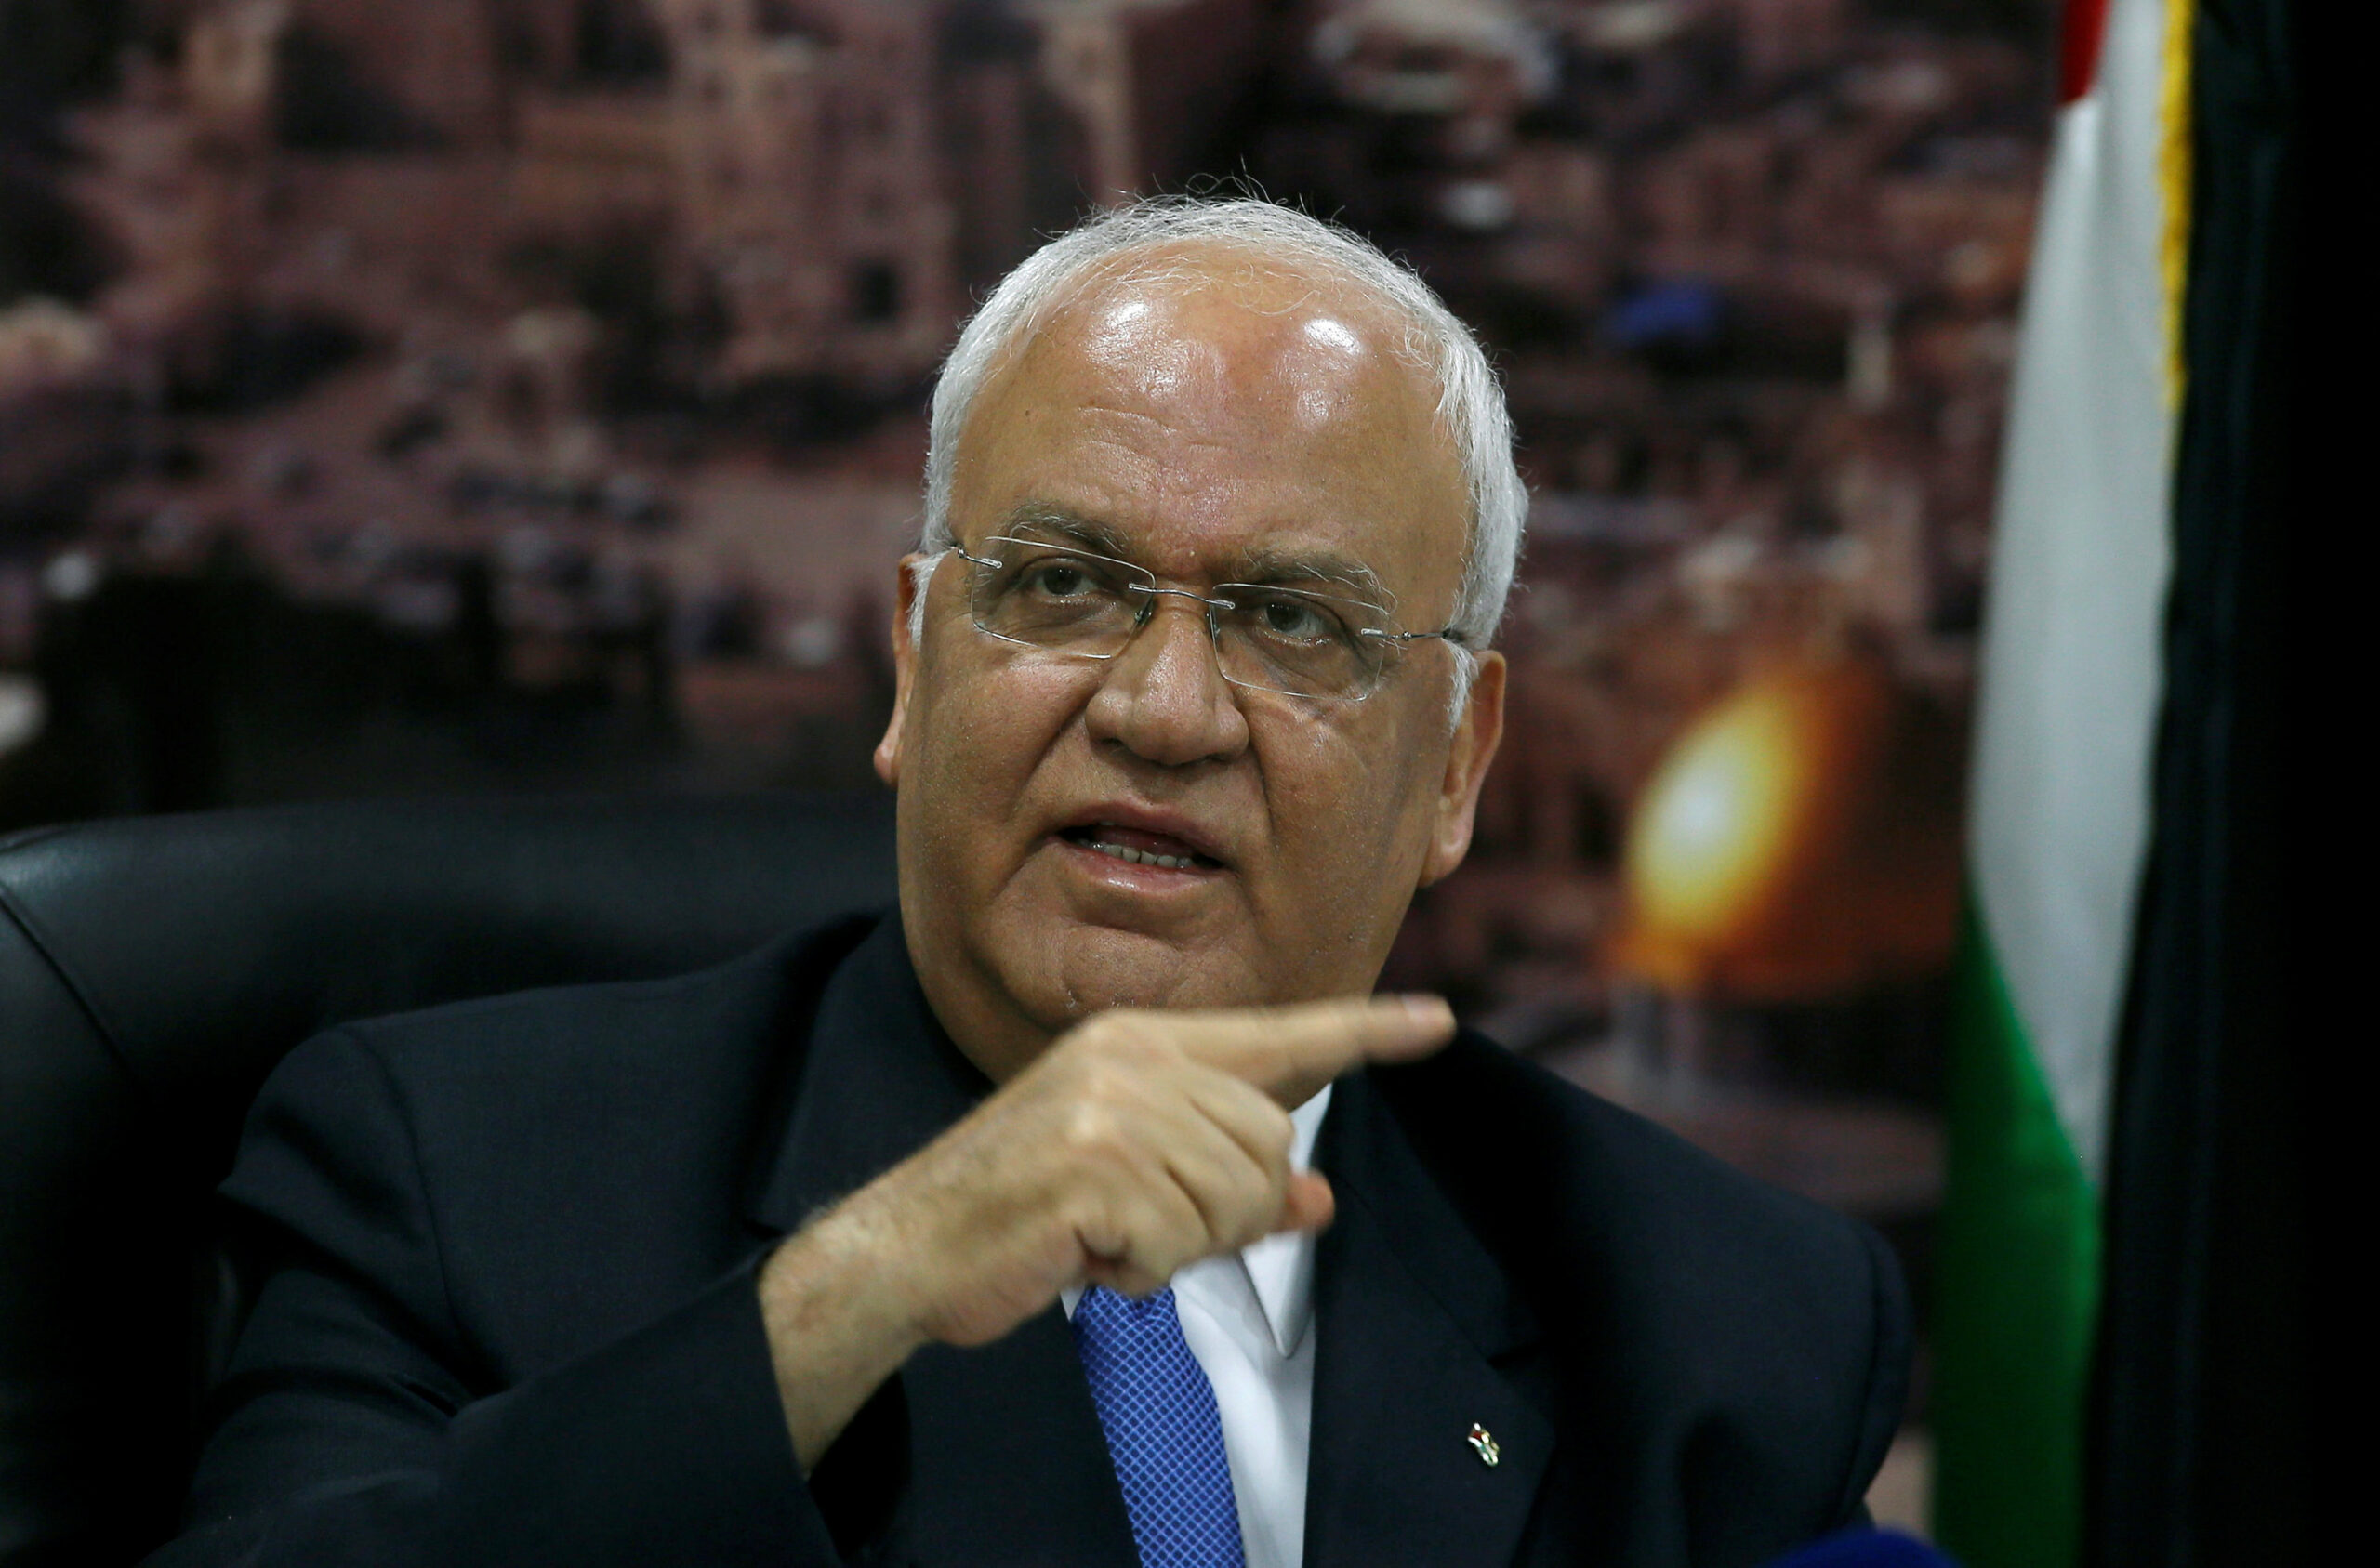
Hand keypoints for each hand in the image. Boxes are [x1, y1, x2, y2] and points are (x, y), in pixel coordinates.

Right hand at [756, 995, 1453, 1464]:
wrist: (909, 1245)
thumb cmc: (1024, 1213)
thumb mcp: (1139, 1189)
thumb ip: (1231, 1184)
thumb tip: (1316, 1195)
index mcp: (1143, 1043)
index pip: (1278, 1035)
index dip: (1364, 1032)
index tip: (1435, 1022)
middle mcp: (1131, 1056)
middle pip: (1267, 1143)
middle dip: (1223, 1210)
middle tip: (1139, 1224)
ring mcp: (1110, 1105)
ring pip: (1233, 1196)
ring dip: (1177, 1244)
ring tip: (1102, 1233)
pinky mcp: (1092, 1164)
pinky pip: (1178, 1241)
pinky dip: (1137, 1270)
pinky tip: (1081, 1252)